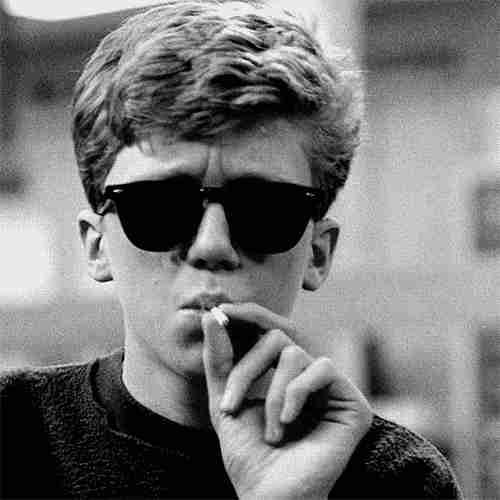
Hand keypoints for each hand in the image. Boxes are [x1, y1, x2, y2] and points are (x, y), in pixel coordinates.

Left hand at [201, 303, 372, 499]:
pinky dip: (298, 391)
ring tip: (270, 431)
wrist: (270, 496)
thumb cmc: (248, 454)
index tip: (221, 310)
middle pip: (276, 337)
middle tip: (227, 406)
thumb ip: (219, 360)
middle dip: (246, 368)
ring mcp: (329, 387)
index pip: (267, 329)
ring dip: (271, 394)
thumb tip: (212, 316)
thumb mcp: (224, 401)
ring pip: (295, 354)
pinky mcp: (351, 400)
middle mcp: (305, 374)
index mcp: (278, 372)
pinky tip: (290, 421)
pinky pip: (322, 368)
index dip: (248, 314)